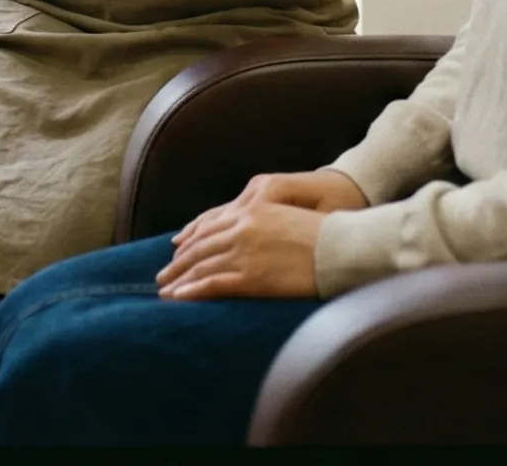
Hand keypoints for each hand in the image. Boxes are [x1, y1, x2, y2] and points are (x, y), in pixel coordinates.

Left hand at [156, 171, 366, 299]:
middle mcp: (244, 226)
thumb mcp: (289, 214)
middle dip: (180, 261)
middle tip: (164, 274)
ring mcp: (246, 251)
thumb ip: (265, 221)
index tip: (178, 249)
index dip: (192, 238)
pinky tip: (179, 298)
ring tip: (165, 290)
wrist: (342, 245)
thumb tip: (254, 236)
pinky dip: (193, 291)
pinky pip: (214, 283)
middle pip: (202, 244)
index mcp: (253, 209)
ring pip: (202, 264)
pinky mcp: (252, 276)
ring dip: (180, 278)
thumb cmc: (325, 231)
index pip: (212, 225)